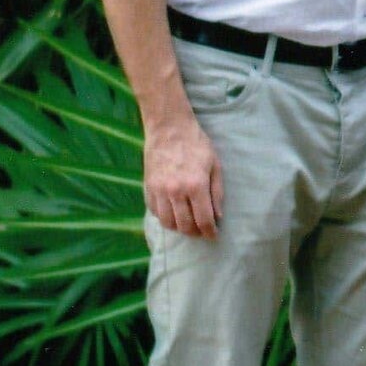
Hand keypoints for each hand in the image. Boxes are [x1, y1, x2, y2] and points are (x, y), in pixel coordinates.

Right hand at [142, 118, 222, 237]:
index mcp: (196, 185)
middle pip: (184, 225)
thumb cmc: (197, 145)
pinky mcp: (147, 187)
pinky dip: (165, 218)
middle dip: (195, 233)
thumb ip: (217, 193)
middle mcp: (175, 191)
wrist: (169, 129)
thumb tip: (218, 216)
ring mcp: (158, 190)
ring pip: (167, 222)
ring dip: (179, 228)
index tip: (214, 236)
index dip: (210, 232)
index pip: (203, 219)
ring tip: (189, 226)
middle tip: (203, 232)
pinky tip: (174, 215)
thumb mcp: (215, 166)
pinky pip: (155, 212)